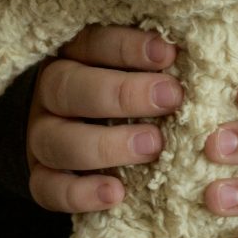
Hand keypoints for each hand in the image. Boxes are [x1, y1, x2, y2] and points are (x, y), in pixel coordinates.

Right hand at [27, 25, 181, 211]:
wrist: (77, 137)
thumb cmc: (126, 95)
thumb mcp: (135, 70)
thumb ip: (156, 66)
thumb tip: (197, 56)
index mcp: (72, 56)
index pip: (92, 43)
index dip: (127, 47)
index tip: (168, 54)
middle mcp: (50, 95)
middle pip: (68, 88)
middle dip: (121, 94)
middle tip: (170, 99)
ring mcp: (41, 137)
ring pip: (57, 141)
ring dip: (106, 145)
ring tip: (153, 146)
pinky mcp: (40, 177)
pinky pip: (48, 189)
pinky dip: (80, 194)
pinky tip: (116, 193)